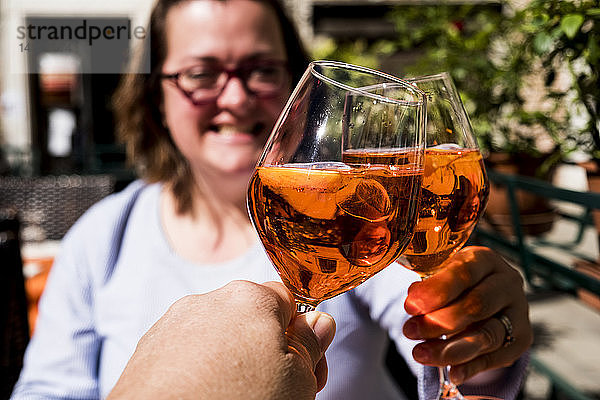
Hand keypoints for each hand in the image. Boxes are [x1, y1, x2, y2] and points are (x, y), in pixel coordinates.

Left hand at [108, 280, 335, 399]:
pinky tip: (204, 396)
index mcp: (250, 298)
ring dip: (231, 359)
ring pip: (218, 335)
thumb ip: (312, 345)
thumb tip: (319, 324)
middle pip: (252, 318)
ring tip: (233, 396)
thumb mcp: (297, 380)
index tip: (304, 367)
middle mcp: (209, 301)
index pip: (289, 302)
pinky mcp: (149, 349)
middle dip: (265, 348)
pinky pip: (187, 351)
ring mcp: (175, 324)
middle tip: (272, 388)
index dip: (301, 337)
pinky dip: (198, 370)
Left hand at [403, 246, 531, 383]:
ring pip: (487, 335)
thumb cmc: (458, 283)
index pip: (463, 273)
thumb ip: (429, 285)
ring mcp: (518, 311)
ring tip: (421, 354)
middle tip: (409, 331)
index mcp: (485, 260)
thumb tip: (414, 297)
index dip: (436, 290)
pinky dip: (471, 367)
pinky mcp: (521, 339)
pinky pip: (496, 357)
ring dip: (450, 349)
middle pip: (477, 304)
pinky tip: (452, 373)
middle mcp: (507, 282)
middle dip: (439, 321)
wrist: (485, 296)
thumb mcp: (442, 275)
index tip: (410, 305)